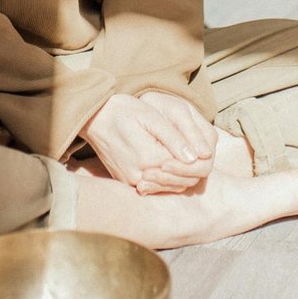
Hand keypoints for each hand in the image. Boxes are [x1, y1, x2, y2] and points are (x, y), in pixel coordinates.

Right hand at [79, 92, 216, 194]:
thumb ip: (175, 139)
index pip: (185, 169)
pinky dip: (165, 178)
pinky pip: (153, 187)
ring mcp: (131, 182)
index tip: (202, 148)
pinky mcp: (125, 182)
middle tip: (198, 153)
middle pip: (178, 182)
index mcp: (149, 159)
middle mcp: (139, 176)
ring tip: (185, 157)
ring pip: (168, 187)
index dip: (197, 160)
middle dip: (191, 170)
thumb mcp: (152, 118)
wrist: (95, 117)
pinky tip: (169, 164)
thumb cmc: (125, 111)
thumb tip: (196, 157)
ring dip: (179, 175)